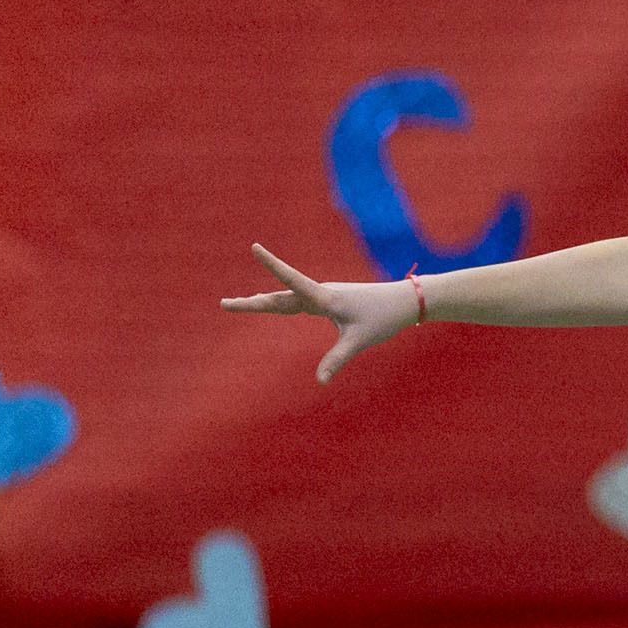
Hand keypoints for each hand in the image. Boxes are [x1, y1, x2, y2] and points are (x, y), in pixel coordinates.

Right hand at [220, 243, 413, 383]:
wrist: (404, 301)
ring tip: (239, 304)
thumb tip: (320, 382)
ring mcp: (323, 295)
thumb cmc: (383, 318)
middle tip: (224, 304)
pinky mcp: (328, 300)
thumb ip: (337, 361)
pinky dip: (279, 302)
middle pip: (279, 296)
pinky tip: (271, 303)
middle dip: (252, 302)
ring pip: (287, 297)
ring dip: (263, 301)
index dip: (272, 264)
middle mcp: (321, 293)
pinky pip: (297, 300)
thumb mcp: (359, 341)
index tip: (254, 246)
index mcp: (325, 298)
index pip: (292, 280)